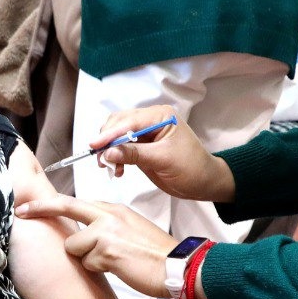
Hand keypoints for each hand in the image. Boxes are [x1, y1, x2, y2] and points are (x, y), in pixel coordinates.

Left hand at [16, 194, 174, 297]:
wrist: (177, 265)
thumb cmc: (156, 254)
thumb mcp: (131, 230)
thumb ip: (106, 227)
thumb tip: (83, 236)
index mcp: (113, 209)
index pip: (76, 203)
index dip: (50, 205)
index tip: (28, 206)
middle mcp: (108, 215)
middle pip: (65, 206)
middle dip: (39, 209)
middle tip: (20, 211)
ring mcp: (107, 231)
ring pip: (74, 246)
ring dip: (85, 259)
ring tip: (111, 263)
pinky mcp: (107, 251)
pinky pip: (87, 263)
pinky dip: (98, 270)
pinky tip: (118, 270)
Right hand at [90, 107, 234, 202]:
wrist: (203, 182)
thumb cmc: (191, 168)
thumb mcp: (163, 160)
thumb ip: (135, 155)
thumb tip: (108, 153)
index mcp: (160, 116)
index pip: (129, 121)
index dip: (110, 133)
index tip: (94, 145)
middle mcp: (151, 120)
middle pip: (119, 124)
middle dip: (107, 141)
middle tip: (100, 159)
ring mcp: (145, 133)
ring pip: (117, 135)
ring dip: (109, 150)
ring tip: (108, 166)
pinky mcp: (142, 146)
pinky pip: (121, 147)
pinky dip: (115, 157)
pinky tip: (118, 170)